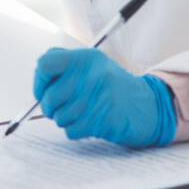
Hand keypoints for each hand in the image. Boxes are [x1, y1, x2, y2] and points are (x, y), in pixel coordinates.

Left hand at [33, 47, 176, 147]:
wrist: (149, 107)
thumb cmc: (114, 88)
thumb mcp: (94, 66)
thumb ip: (67, 67)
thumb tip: (38, 80)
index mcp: (86, 58)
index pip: (45, 63)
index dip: (39, 81)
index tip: (43, 90)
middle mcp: (90, 75)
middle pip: (49, 96)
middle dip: (51, 107)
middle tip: (62, 107)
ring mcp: (96, 97)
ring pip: (58, 116)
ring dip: (66, 120)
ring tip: (82, 113)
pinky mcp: (101, 119)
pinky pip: (70, 130)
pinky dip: (76, 130)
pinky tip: (90, 122)